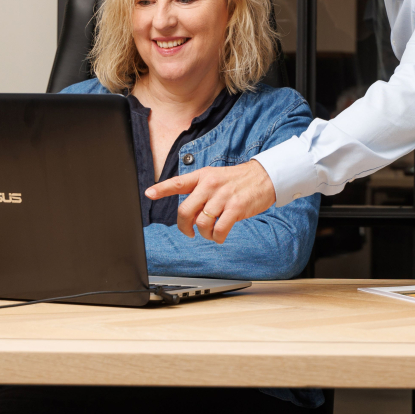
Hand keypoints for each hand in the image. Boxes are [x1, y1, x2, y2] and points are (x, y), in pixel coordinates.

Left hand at [147, 160, 277, 242]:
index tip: (149, 193)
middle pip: (185, 211)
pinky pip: (219, 229)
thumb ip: (200, 191)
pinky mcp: (236, 208)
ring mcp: (223, 196)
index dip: (161, 189)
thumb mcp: (216, 177)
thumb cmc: (239, 180)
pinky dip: (217, 237)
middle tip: (189, 232)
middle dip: (184, 227)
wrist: (265, 176)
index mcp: (203, 176)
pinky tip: (220, 235)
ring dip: (204, 234)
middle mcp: (210, 185)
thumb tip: (189, 214)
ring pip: (201, 223)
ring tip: (210, 232)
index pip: (178, 182)